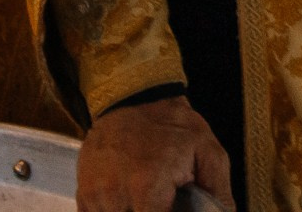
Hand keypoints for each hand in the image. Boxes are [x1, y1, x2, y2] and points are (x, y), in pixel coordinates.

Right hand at [76, 96, 232, 211]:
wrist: (134, 100)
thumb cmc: (173, 126)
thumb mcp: (207, 150)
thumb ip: (218, 192)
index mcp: (148, 185)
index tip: (174, 207)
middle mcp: (115, 194)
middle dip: (152, 211)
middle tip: (164, 199)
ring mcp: (95, 196)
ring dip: (133, 210)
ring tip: (148, 197)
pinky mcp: (83, 195)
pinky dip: (115, 211)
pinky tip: (129, 200)